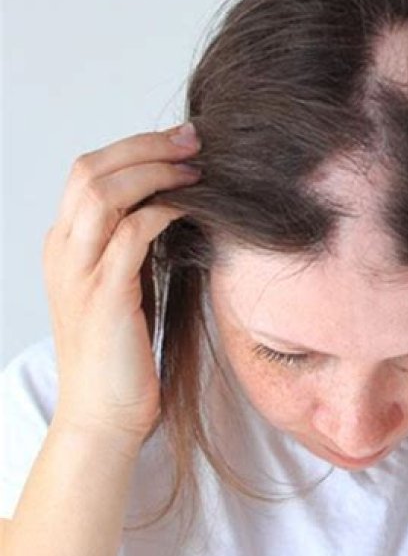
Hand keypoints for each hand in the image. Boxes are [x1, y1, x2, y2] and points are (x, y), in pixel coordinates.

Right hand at [43, 122, 201, 443]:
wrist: (103, 415)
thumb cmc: (121, 355)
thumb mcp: (123, 289)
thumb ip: (133, 249)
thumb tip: (172, 209)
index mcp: (64, 247)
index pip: (87, 174)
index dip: (133, 148)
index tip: (180, 142)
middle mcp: (63, 252)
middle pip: (90, 170)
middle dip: (144, 146)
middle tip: (193, 140)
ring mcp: (78, 273)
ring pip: (102, 192)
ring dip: (153, 171)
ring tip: (196, 168)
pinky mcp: (104, 296)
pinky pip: (131, 235)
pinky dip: (161, 212)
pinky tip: (190, 208)